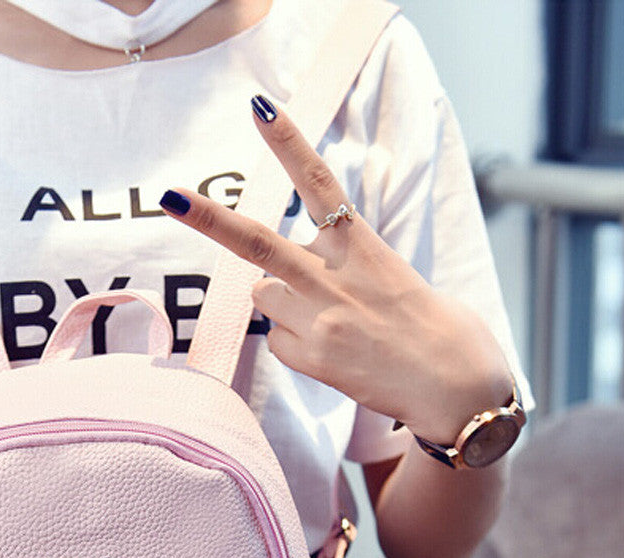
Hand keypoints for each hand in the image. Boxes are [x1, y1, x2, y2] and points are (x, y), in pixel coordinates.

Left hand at [159, 97, 513, 444]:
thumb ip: (332, 263)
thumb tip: (270, 280)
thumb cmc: (421, 322)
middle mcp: (336, 276)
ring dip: (278, 302)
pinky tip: (331, 352)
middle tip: (170, 197)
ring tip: (327, 319)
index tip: (260, 109)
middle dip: (209, 219)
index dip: (289, 143)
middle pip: (259, 242)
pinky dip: (294, 344)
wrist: (453, 381)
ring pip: (261, 295)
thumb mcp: (386, 272)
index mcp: (362, 245)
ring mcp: (322, 318)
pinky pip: (276, 341)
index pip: (320, 183)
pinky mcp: (314, 357)